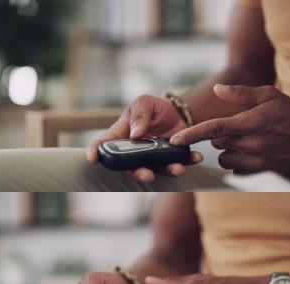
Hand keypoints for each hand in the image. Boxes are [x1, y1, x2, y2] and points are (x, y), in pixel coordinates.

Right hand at [86, 95, 203, 182]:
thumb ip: (139, 115)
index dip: (96, 153)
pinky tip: (196, 157)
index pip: (104, 144)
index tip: (93, 160)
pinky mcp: (172, 158)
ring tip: (178, 169)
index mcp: (123, 134)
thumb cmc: (154, 106)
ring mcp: (154, 157)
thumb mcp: (144, 102)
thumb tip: (135, 134)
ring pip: (157, 169)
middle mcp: (136, 151)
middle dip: (139, 173)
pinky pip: (179, 163)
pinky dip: (188, 162)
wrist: (178, 111)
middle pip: (131, 167)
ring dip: (168, 171)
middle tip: (147, 174)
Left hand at [169, 84, 289, 176]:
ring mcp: (257, 161)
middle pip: (217, 143)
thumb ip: (240, 93)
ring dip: (229, 151)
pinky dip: (239, 163)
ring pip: (225, 159)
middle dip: (221, 135)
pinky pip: (238, 171)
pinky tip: (253, 153)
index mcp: (250, 123)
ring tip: (246, 141)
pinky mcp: (263, 173)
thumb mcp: (268, 95)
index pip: (213, 129)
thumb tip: (217, 90)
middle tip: (239, 128)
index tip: (174, 139)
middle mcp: (252, 144)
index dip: (191, 134)